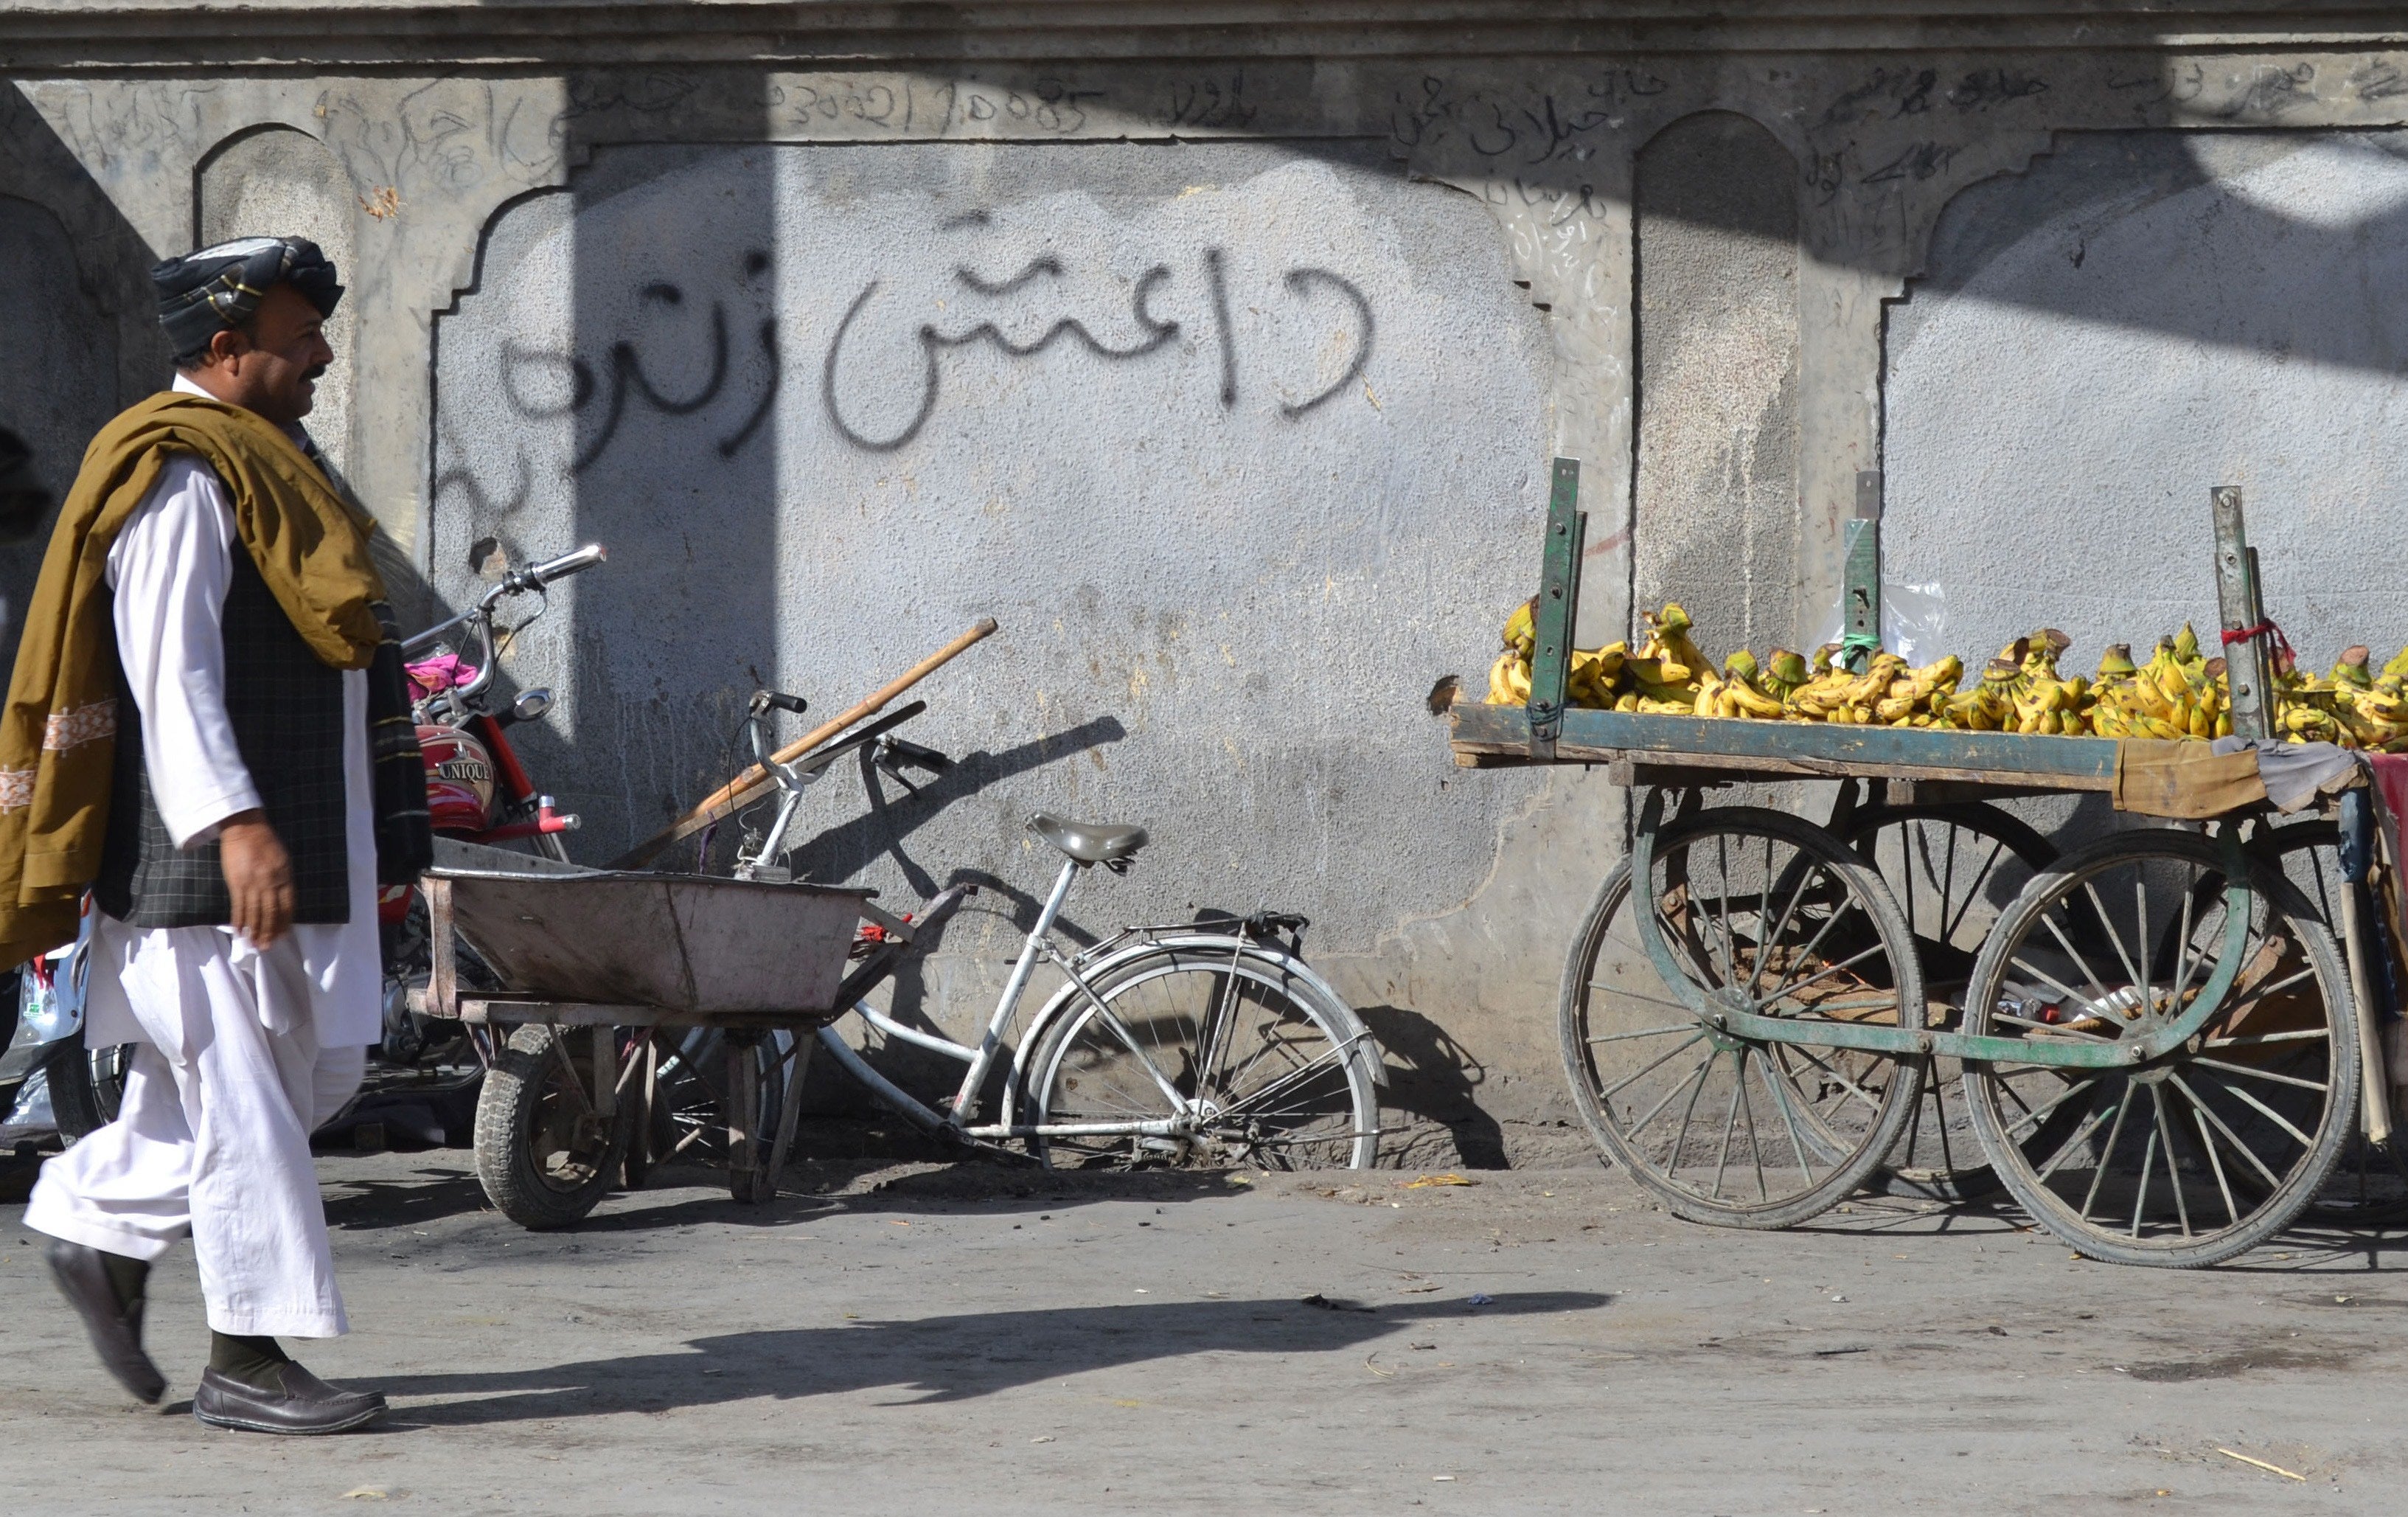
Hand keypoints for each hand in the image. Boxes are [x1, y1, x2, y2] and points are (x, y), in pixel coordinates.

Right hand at [218, 810, 293, 949]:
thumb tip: (282, 901)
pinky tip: (239, 931)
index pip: (288, 906)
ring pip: (255, 913)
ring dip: (254, 931)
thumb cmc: (265, 842)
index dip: (284, 922)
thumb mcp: (283, 860)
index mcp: (285, 877)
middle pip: (271, 913)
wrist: (245, 828)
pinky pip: (239, 906)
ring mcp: (253, 883)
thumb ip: (284, 880)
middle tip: (266, 947)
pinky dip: (239, 920)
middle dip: (269, 932)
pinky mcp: (236, 883)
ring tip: (253, 944)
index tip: (282, 935)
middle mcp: (271, 882)